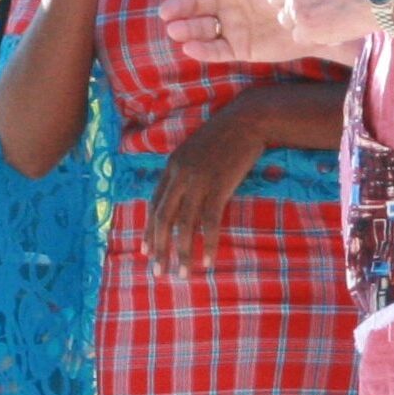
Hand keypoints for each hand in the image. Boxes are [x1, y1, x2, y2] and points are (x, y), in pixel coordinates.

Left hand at [144, 102, 265, 277]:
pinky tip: (207, 262)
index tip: (146, 252)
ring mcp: (198, 181)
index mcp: (171, 166)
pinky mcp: (219, 187)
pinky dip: (207, 244)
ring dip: (182, 253)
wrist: (247, 119)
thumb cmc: (226, 135)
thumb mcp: (196, 150)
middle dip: (158, 248)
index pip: (154, 205)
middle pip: (162, 218)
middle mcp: (180, 175)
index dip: (148, 230)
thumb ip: (186, 171)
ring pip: (184, 225)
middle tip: (158, 273)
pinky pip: (209, 222)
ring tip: (182, 275)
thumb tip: (184, 196)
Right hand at [154, 0, 301, 63]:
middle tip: (166, 11)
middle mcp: (229, 2)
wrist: (314, 24)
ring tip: (175, 30)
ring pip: (203, 27)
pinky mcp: (239, 48)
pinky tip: (190, 48)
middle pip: (198, 1)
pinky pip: (217, 50)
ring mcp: (232, 25)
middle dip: (179, 5)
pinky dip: (203, 50)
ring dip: (187, 28)